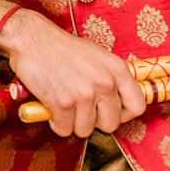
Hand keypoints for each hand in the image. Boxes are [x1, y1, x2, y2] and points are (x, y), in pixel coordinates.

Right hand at [0, 8, 146, 139]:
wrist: (32, 40)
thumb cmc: (63, 48)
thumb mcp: (98, 56)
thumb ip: (113, 77)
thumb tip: (121, 101)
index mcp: (118, 70)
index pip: (136, 107)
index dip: (123, 115)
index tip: (108, 112)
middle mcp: (104, 83)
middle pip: (110, 124)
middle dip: (94, 122)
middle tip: (81, 110)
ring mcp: (83, 94)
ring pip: (85, 130)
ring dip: (72, 123)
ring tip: (64, 106)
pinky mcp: (62, 103)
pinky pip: (64, 129)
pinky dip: (56, 123)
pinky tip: (52, 108)